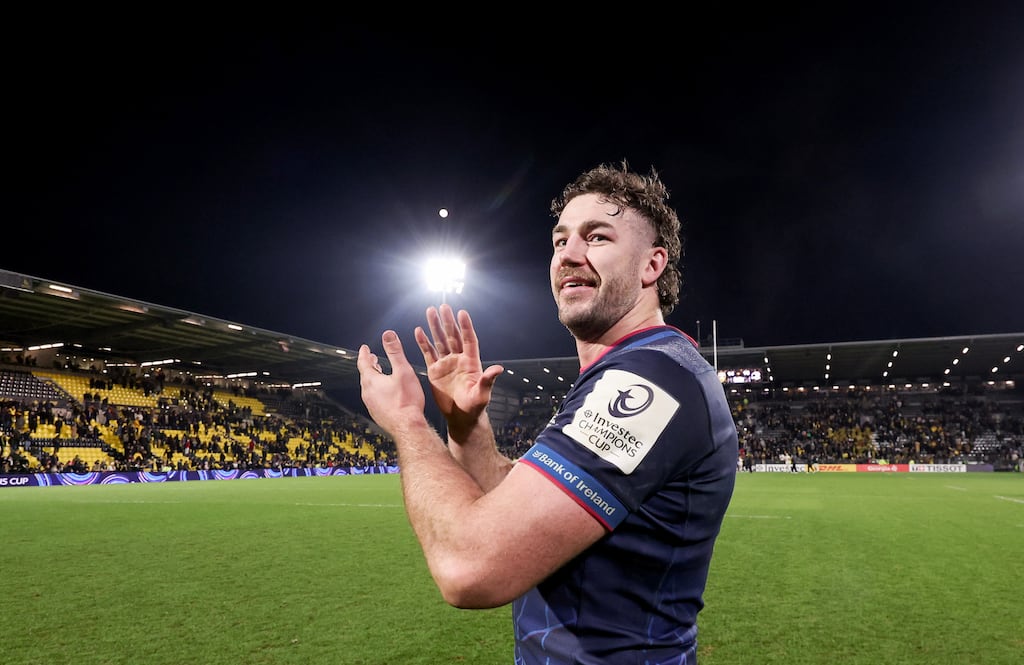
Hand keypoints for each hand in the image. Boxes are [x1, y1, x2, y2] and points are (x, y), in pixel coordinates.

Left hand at [357, 330, 426, 433]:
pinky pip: (374, 398)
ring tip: (379, 374)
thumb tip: (388, 334)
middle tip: (371, 358)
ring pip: (369, 387)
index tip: (364, 348)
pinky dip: (377, 390)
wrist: (408, 427)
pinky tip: (386, 393)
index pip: (363, 363)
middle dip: (368, 365)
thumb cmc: (407, 400)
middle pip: (365, 375)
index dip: (364, 354)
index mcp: (371, 381)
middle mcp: (368, 393)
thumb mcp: (403, 371)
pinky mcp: (377, 414)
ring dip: (373, 378)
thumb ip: (395, 352)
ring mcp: (371, 405)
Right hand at [414, 305, 502, 436]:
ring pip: (440, 341)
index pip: (468, 340)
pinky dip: (423, 342)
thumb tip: (498, 369)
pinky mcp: (435, 371)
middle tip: (443, 306)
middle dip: (448, 321)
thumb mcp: (482, 395)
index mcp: (471, 362)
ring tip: (430, 311)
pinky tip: (418, 330)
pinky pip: (428, 353)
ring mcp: (446, 364)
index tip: (462, 313)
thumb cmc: (474, 407)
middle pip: (453, 336)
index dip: (465, 327)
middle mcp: (458, 359)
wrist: (461, 417)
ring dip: (435, 327)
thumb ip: (487, 381)